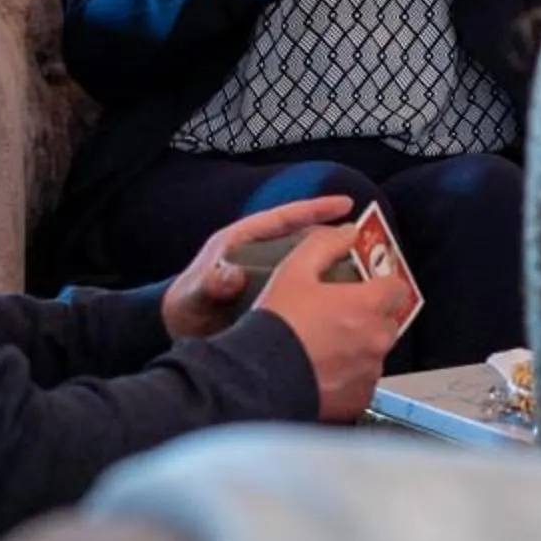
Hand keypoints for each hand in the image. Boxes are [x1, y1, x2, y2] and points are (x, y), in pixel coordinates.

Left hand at [161, 195, 354, 341]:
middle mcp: (259, 255)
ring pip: (307, 267)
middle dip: (333, 241)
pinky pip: (303, 290)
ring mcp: (267, 277)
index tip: (345, 205)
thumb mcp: (194, 295)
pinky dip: (322, 294)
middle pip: (303, 241)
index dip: (315, 210)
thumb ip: (210, 285)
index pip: (285, 218)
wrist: (174, 335)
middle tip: (366, 245)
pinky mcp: (272, 300)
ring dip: (333, 269)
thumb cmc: (183, 308)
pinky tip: (343, 305)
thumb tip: (229, 278)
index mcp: (242, 241)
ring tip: (364, 275)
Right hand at [255, 220, 416, 422]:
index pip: (397, 288)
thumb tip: (347, 233)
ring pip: (374, 353)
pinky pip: (362, 382)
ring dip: (358, 348)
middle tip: (337, 317)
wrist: (257, 378)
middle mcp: (376, 339)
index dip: (382, 285)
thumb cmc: (276, 325)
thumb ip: (325, 245)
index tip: (366, 286)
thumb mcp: (294, 271)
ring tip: (323, 347)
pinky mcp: (358, 398)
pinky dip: (348, 377)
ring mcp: (369, 371)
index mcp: (367, 305)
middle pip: (386, 322)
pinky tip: (321, 371)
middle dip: (368, 318)